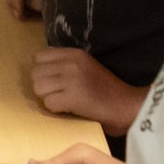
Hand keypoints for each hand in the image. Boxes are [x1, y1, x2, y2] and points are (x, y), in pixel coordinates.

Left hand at [30, 47, 147, 136]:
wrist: (128, 106)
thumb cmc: (106, 90)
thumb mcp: (85, 67)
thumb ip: (65, 64)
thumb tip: (38, 69)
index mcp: (74, 54)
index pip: (38, 57)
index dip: (43, 72)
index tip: (54, 82)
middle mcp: (71, 63)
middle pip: (35, 73)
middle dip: (43, 86)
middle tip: (58, 95)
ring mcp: (72, 79)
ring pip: (38, 87)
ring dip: (47, 98)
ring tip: (63, 102)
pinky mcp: (74, 97)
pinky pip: (48, 103)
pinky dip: (56, 109)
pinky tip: (69, 110)